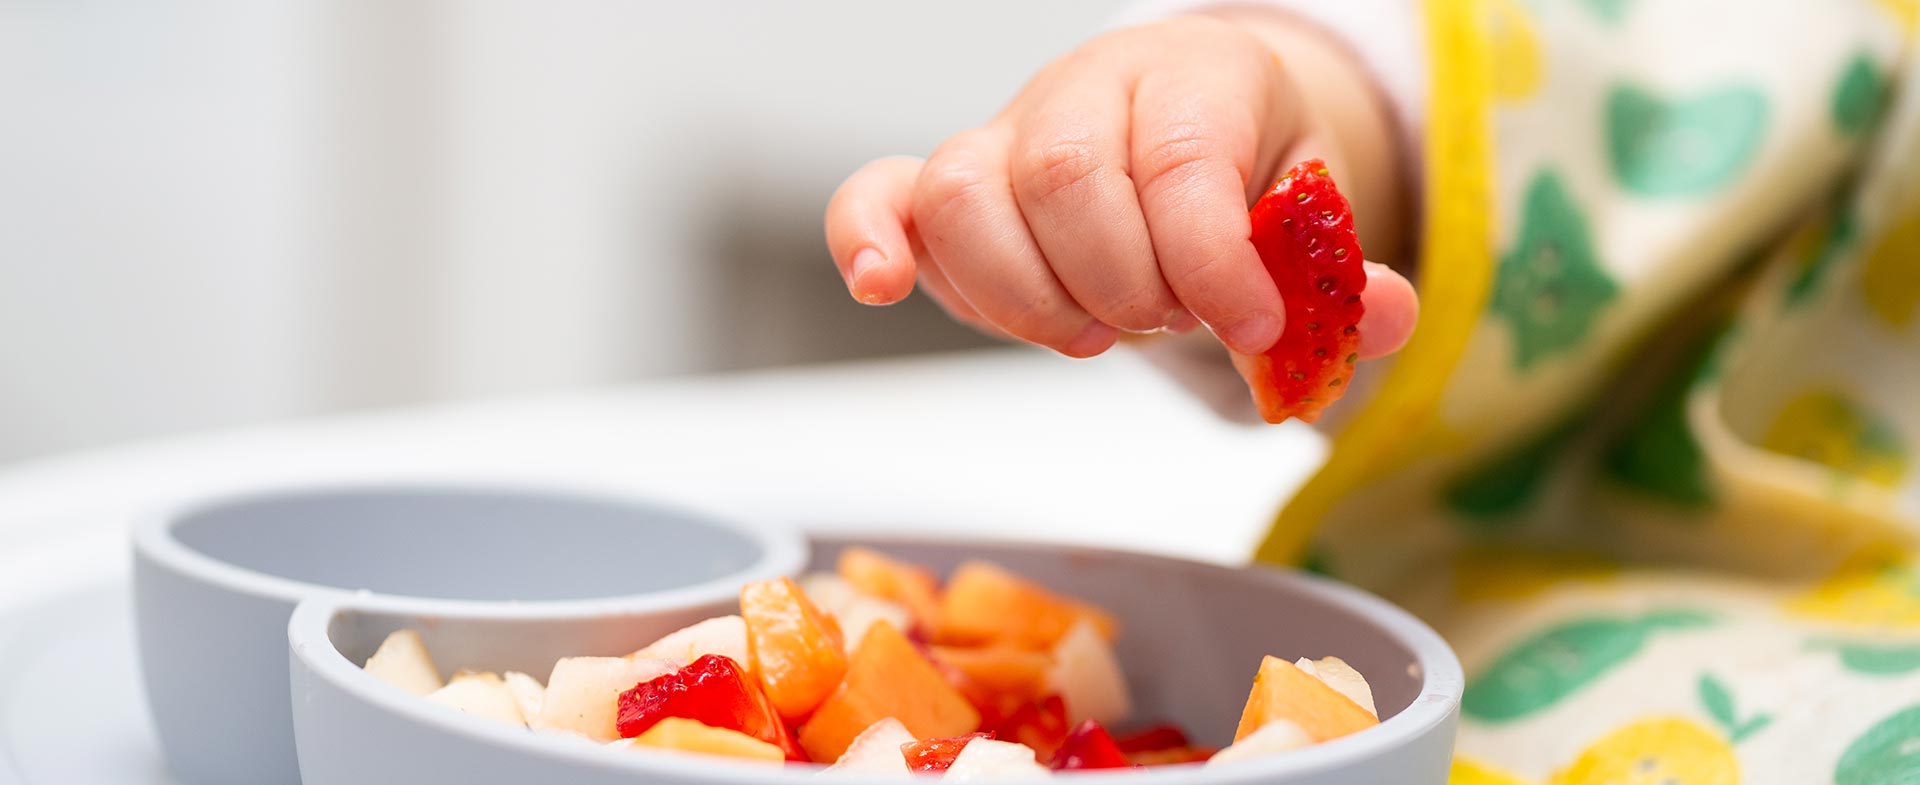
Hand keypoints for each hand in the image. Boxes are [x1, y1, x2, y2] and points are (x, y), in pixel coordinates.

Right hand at [824, 14, 1417, 359]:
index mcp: (1197, 75)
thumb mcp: (1316, 217)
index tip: (1251, 328)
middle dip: (1123, 283)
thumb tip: (1381, 318)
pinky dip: (868, 240)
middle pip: (1067, 178)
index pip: (1181, 159)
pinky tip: (884, 288)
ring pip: (967, 194)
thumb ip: (1343, 274)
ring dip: (1027, 296)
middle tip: (1165, 321)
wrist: (1190, 129)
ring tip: (1091, 333)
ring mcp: (1005, 133)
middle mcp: (1088, 87)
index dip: (1210, 260)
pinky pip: (878, 194)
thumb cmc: (1248, 175)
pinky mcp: (943, 185)